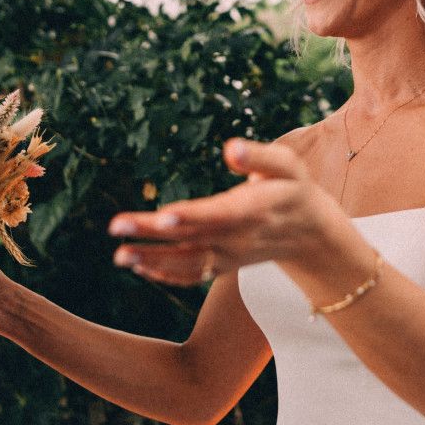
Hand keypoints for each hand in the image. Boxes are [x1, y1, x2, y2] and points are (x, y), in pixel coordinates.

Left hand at [108, 139, 344, 285]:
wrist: (309, 233)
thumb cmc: (294, 189)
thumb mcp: (288, 165)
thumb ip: (259, 156)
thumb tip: (230, 148)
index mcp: (252, 210)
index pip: (217, 215)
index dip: (190, 216)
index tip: (163, 215)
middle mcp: (237, 238)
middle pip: (190, 236)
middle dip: (151, 234)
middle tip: (115, 226)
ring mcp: (228, 257)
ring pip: (185, 262)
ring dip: (151, 260)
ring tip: (119, 254)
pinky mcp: (222, 266)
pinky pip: (191, 276)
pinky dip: (165, 275)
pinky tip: (138, 266)